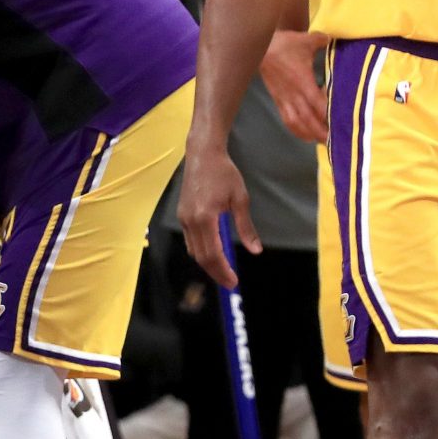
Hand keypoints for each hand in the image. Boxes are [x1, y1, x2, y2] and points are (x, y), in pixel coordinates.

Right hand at [178, 143, 258, 287]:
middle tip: (230, 283)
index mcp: (205, 218)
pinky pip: (191, 241)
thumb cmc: (224, 173)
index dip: (223, 270)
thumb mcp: (240, 199)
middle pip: (201, 257)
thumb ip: (246, 227)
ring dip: (208, 264)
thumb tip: (255, 251)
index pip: (213, 253)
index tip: (233, 281)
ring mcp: (183, 218)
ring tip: (223, 271)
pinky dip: (201, 252)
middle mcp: (190, 221)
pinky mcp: (182, 215)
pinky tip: (213, 254)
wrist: (202, 155)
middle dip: (216, 272)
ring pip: (193, 251)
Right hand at [260, 29, 327, 142]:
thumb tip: (333, 39)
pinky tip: (306, 136)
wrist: (260, 48)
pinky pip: (287, 120)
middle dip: (322, 132)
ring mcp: (284, 99)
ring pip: (297, 123)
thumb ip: (323, 41)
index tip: (342, 123)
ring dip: (310, 134)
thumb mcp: (306, 40)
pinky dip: (297, 131)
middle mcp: (294, 95)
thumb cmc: (284, 45)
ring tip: (323, 142)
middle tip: (336, 141)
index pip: (318, 104)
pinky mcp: (278, 101)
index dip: (329, 115)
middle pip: (309, 119)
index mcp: (302, 82)